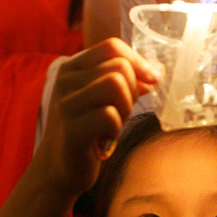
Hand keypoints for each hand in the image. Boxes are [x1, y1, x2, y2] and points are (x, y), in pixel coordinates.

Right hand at [42, 38, 157, 196]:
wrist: (59, 170)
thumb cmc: (87, 134)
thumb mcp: (105, 101)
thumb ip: (125, 83)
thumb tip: (156, 73)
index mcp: (72, 68)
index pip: (112, 47)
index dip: (138, 63)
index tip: (150, 82)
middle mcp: (65, 80)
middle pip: (119, 67)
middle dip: (132, 91)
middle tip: (121, 114)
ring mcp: (66, 104)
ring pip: (116, 85)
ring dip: (125, 108)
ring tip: (113, 125)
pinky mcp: (72, 129)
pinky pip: (109, 116)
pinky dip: (116, 129)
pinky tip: (105, 140)